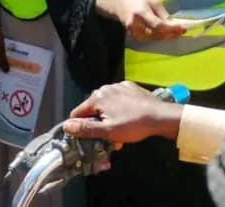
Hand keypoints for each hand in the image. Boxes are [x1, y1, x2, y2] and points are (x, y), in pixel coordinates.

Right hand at [62, 81, 181, 143]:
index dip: (80, 127)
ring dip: (108, 116)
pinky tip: (128, 117)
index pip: (77, 113)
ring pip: (106, 104)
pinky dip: (119, 108)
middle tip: (108, 136)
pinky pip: (118, 99)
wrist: (159, 116)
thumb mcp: (107, 131)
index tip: (90, 137)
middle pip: (92, 109)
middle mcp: (106, 88)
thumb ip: (85, 129)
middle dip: (97, 123)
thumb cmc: (132, 125)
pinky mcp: (131, 87)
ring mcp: (119, 86)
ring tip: (120, 129)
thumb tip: (66, 125)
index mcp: (97, 97)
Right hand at [95, 0, 185, 41]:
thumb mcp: (152, 1)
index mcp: (141, 13)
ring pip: (154, 38)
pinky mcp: (133, 36)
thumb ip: (162, 13)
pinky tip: (167, 34)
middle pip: (157, 34)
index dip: (171, 28)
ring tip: (177, 32)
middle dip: (171, 33)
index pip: (158, 25)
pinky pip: (150, 39)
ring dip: (167, 36)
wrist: (118, 3)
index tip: (182, 28)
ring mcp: (133, 32)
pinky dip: (159, 37)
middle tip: (182, 31)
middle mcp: (136, 25)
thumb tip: (174, 23)